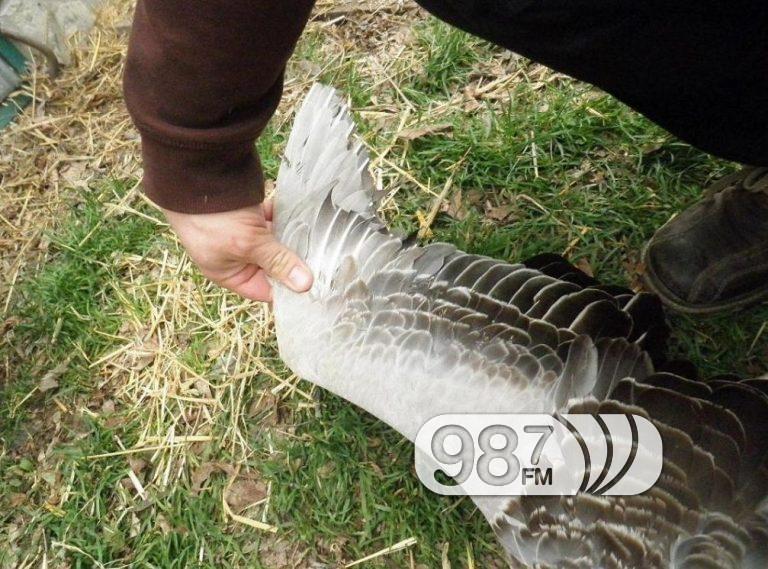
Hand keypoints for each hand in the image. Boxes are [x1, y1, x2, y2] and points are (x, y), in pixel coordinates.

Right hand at [162, 201, 312, 301]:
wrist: (195, 173)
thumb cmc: (212, 217)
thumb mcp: (248, 244)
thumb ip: (277, 262)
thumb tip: (304, 285)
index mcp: (228, 272)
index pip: (263, 290)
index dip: (287, 288)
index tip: (314, 284)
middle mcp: (234, 256)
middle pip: (272, 266)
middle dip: (293, 261)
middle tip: (320, 259)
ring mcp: (241, 234)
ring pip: (274, 242)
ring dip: (290, 238)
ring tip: (314, 237)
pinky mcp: (248, 214)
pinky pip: (271, 221)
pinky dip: (283, 218)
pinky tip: (299, 215)